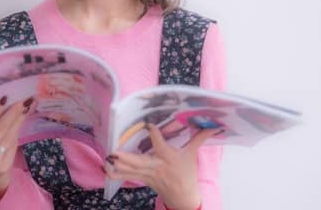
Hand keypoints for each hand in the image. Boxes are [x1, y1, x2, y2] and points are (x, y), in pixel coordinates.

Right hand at [0, 96, 33, 201]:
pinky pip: (13, 145)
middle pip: (0, 129)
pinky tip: (22, 120)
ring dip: (18, 120)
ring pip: (9, 136)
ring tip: (25, 108)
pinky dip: (18, 131)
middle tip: (21, 101)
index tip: (4, 98)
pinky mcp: (4, 166)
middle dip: (12, 113)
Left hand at [105, 124, 223, 209]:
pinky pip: (128, 177)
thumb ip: (200, 138)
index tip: (148, 124)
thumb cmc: (187, 173)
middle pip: (140, 162)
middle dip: (126, 158)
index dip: (154, 134)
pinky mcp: (143, 179)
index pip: (161, 144)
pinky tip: (105, 170)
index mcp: (168, 157)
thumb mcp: (192, 155)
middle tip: (113, 152)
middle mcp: (156, 166)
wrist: (184, 197)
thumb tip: (215, 126)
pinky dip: (116, 174)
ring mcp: (148, 174)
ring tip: (107, 159)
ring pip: (131, 170)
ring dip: (118, 165)